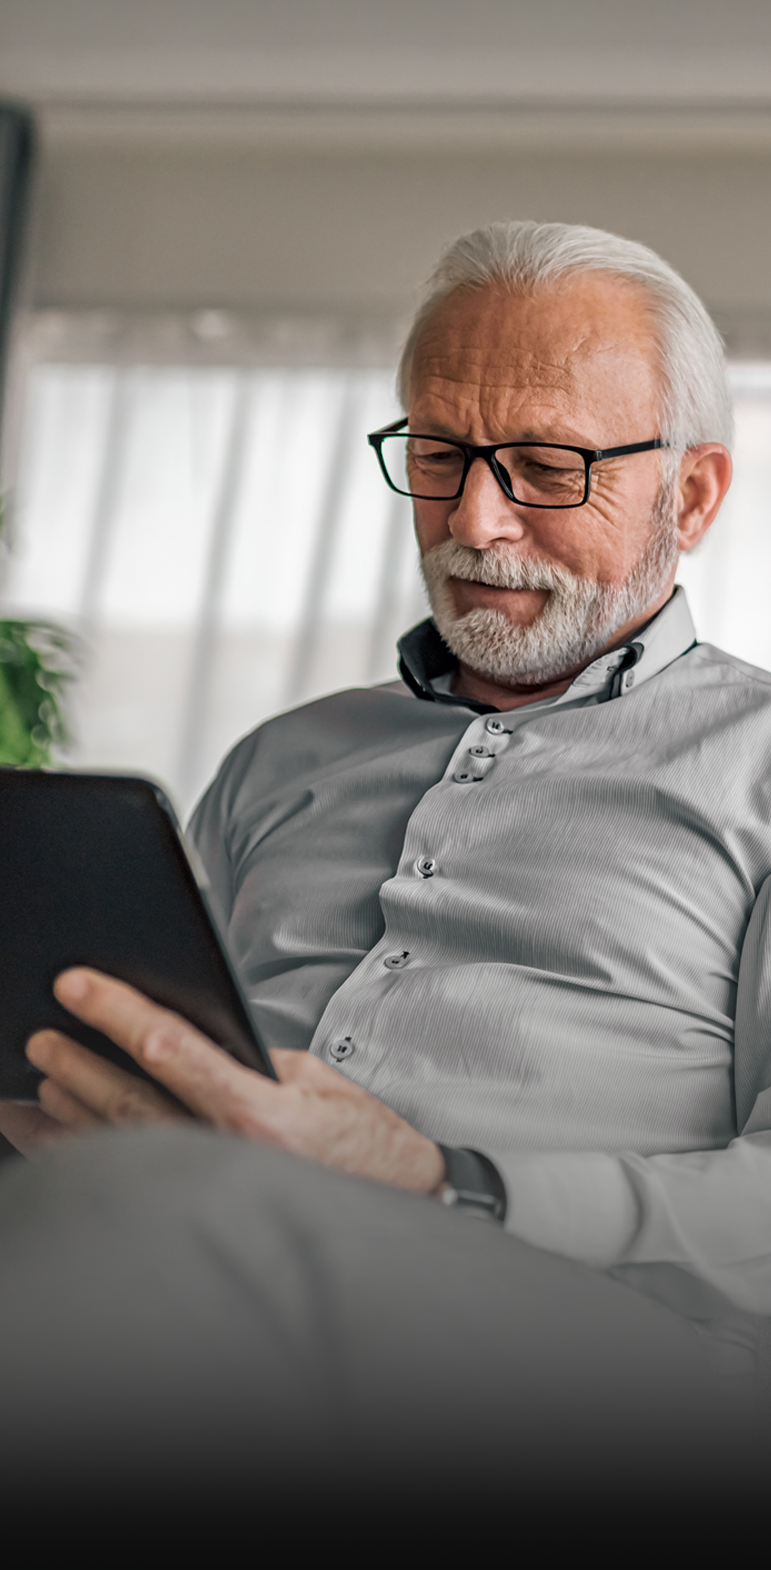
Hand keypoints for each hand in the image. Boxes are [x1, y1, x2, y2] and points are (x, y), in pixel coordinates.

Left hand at [13, 968, 445, 1193]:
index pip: (170, 1049)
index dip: (116, 1013)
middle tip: (42, 1034)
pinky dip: (85, 1153)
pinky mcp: (207, 1209)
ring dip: (71, 1106)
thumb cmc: (366, 1143)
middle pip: (131, 1100)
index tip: (78, 986)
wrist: (398, 1204)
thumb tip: (183, 1039)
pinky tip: (54, 1131)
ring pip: (122, 1143)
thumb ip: (247, 1056)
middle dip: (79, 1062)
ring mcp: (213, 1188)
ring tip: (42, 1073)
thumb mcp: (315, 1078)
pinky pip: (131, 1179)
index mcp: (259, 1114)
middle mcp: (229, 1156)